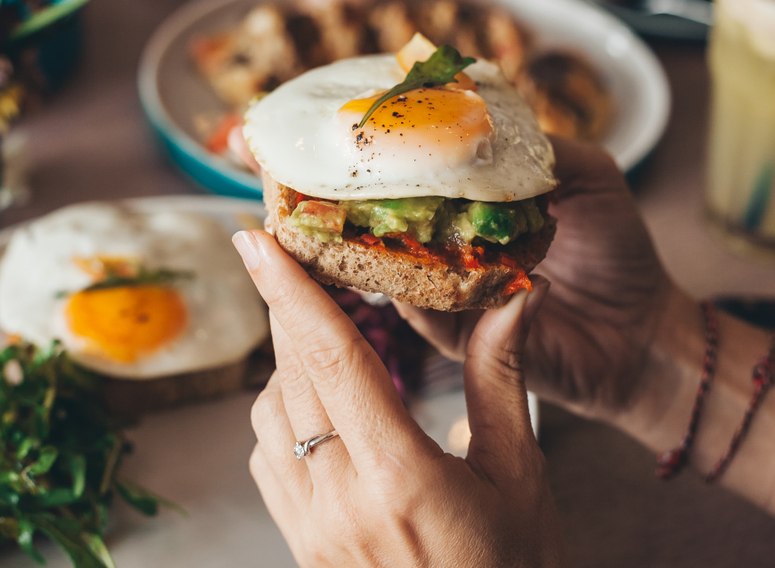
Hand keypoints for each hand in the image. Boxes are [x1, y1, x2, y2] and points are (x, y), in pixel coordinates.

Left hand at [233, 230, 566, 567]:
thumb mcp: (519, 475)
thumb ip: (500, 377)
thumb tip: (516, 295)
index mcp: (401, 475)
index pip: (332, 358)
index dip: (290, 290)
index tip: (255, 239)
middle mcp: (342, 500)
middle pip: (294, 375)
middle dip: (290, 309)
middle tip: (292, 257)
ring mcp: (312, 529)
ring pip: (270, 415)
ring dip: (289, 364)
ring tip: (328, 340)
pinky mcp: (301, 545)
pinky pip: (267, 459)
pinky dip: (284, 416)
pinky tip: (323, 410)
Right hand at [396, 136, 680, 425]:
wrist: (643, 330)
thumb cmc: (620, 250)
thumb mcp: (591, 177)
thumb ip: (545, 150)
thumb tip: (485, 128)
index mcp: (483, 209)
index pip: (432, 182)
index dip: (404, 163)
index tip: (378, 141)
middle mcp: (463, 249)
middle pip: (402, 228)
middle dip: (377, 209)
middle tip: (355, 190)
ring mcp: (459, 295)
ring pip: (403, 275)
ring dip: (391, 254)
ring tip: (380, 230)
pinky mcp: (465, 341)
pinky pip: (430, 321)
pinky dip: (420, 301)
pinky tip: (422, 278)